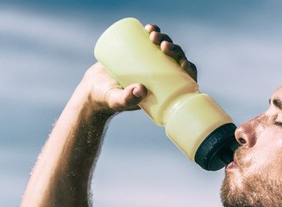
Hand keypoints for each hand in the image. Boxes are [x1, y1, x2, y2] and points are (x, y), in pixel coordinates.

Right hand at [80, 23, 197, 114]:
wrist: (93, 89)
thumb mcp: (117, 101)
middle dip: (174, 49)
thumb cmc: (108, 100)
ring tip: (153, 35)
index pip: (183, 78)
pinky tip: (151, 28)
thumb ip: (127, 100)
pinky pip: (150, 41)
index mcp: (162, 90)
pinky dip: (153, 32)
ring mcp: (149, 63)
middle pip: (175, 59)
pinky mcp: (138, 53)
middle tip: (163, 46)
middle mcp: (159, 76)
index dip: (188, 68)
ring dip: (164, 38)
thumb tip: (140, 89)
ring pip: (164, 48)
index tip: (183, 63)